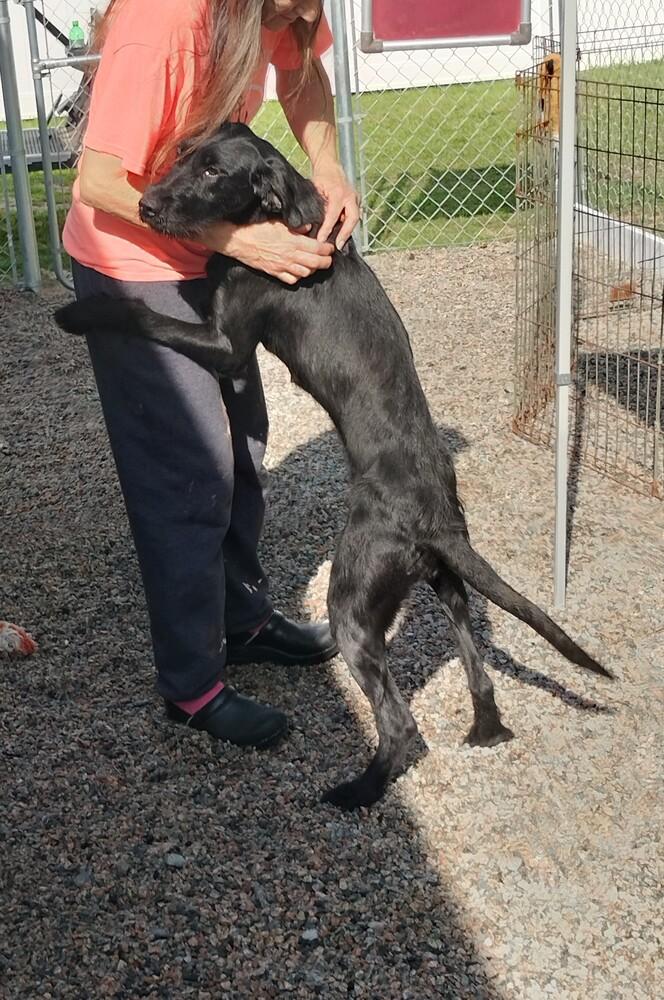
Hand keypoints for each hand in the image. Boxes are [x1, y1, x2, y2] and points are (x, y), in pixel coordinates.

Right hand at [206, 218, 333, 284]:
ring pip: (306, 273)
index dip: (327, 249)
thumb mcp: (279, 222)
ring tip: (315, 265)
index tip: (330, 248)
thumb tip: (309, 227)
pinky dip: (298, 277)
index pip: (317, 248)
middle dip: (325, 262)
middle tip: (328, 259)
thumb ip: (296, 226)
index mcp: (293, 242)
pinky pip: (292, 280)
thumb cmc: (258, 229)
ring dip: (313, 269)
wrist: (240, 241)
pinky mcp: (275, 272)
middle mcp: (290, 256)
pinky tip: (299, 271)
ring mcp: (283, 266)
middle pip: (315, 263)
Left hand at [313, 160, 360, 249]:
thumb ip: (315, 206)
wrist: (330, 165)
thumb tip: (311, 224)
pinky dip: (348, 225)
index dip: (327, 229)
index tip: (321, 240)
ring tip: (340, 243)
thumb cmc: (320, 177)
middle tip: (338, 246)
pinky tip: (342, 235)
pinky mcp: (357, 201)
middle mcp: (350, 195)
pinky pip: (354, 216)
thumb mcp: (314, 189)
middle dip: (345, 234)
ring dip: (348, 231)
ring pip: (355, 218)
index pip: (333, 215)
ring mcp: (356, 198)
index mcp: (338, 192)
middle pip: (352, 218)